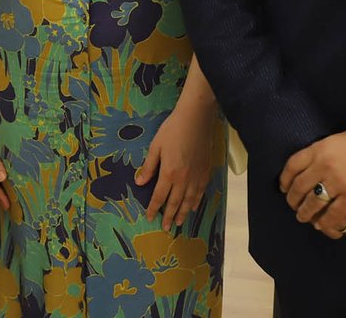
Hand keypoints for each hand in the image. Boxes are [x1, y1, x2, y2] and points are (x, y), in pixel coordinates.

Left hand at [137, 99, 217, 230]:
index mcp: (169, 173)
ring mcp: (197, 176)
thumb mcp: (156, 146)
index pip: (160, 196)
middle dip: (169, 215)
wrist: (196, 118)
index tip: (150, 217)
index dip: (154, 208)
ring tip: (179, 222)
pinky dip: (196, 201)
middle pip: (175, 202)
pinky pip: (201, 192)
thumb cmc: (173, 130)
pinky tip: (194, 206)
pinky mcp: (206, 171)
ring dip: (184, 212)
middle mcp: (184, 179)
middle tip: (165, 227)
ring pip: (190, 200)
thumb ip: (149, 166)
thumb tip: (139, 182)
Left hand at [280, 124, 345, 240]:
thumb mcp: (339, 138)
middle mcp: (323, 166)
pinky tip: (321, 224)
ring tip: (303, 217)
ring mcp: (337, 183)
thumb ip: (325, 151)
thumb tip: (316, 164)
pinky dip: (326, 221)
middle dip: (293, 198)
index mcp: (319, 149)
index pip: (293, 164)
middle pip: (300, 186)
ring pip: (313, 202)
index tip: (282, 187)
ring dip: (305, 212)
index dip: (284, 178)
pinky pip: (334, 214)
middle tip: (291, 205)